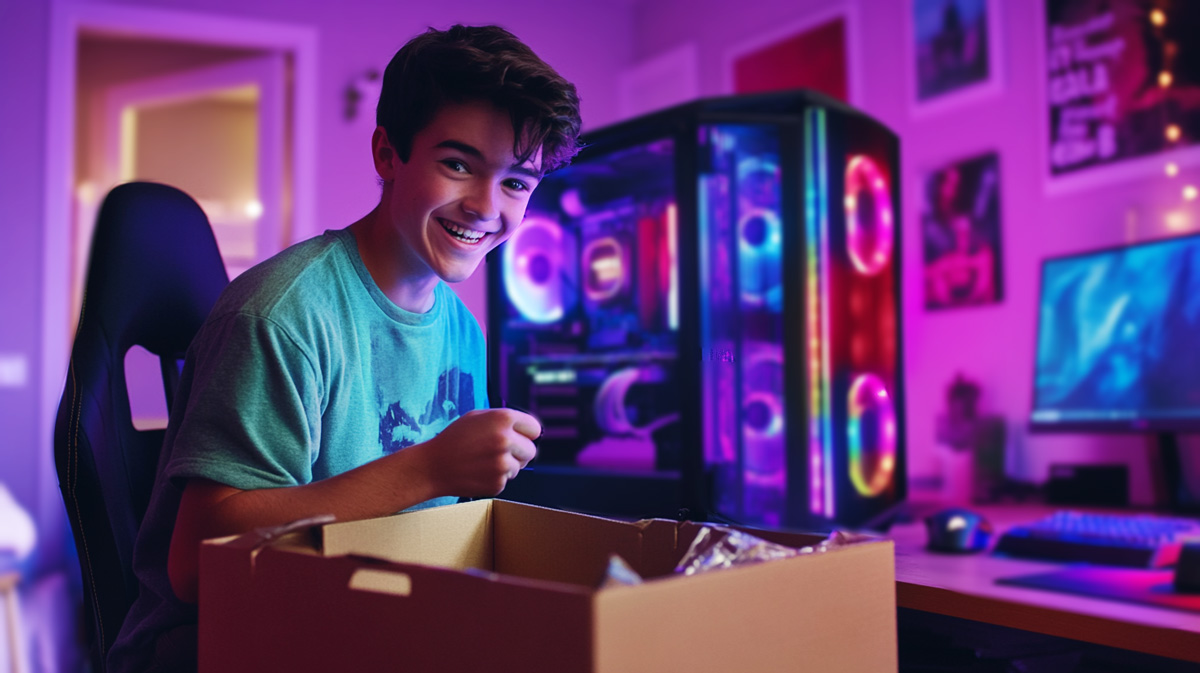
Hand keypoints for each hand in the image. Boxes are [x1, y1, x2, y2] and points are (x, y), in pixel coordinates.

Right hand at [425, 408, 540, 496]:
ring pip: (519, 467)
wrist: (433, 466)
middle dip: (520, 452)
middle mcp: (506, 440)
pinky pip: (506, 480)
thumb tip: (531, 430)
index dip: (526, 434)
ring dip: (507, 466)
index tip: (520, 437)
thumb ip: (504, 420)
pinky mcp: (498, 483)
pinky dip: (495, 478)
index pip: (534, 428)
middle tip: (500, 452)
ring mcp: (502, 464)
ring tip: (483, 461)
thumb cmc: (455, 439)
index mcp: (503, 418)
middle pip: (531, 450)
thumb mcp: (477, 417)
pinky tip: (478, 472)